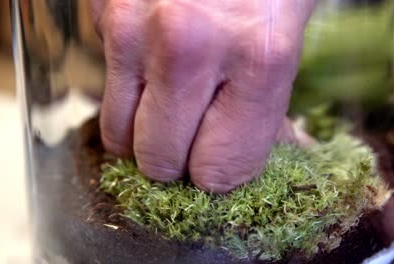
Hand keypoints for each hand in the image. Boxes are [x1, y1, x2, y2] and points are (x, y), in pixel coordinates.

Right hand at [91, 0, 313, 192]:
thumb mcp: (289, 38)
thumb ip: (266, 111)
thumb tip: (249, 162)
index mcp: (259, 59)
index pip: (220, 170)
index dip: (220, 174)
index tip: (219, 162)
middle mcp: (190, 48)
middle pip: (163, 163)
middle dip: (180, 160)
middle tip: (194, 137)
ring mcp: (136, 30)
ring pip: (121, 140)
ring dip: (146, 135)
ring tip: (170, 109)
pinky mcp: (104, 17)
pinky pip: (107, 95)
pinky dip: (129, 98)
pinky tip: (153, 72)